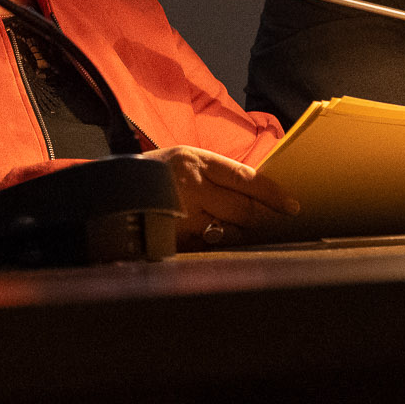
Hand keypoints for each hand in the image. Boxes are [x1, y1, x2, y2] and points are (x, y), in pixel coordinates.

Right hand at [151, 145, 298, 248]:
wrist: (113, 190)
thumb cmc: (155, 173)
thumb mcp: (183, 160)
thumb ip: (215, 174)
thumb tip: (256, 191)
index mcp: (195, 160)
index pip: (245, 178)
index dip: (272, 193)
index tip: (291, 205)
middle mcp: (191, 186)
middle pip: (243, 208)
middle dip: (263, 216)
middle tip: (278, 220)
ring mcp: (183, 214)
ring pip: (231, 230)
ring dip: (244, 232)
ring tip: (249, 229)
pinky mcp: (177, 238)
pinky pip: (212, 243)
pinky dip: (222, 242)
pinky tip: (222, 237)